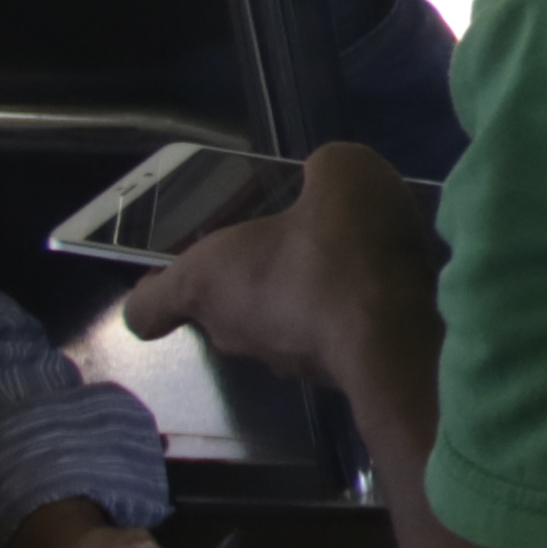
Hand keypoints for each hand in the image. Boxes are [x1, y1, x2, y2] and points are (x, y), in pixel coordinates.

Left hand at [121, 138, 437, 404]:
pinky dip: (340, 317)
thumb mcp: (341, 174)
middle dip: (246, 278)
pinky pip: (322, 339)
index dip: (153, 291)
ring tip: (343, 260)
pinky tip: (377, 286)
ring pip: (273, 325)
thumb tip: (326, 178)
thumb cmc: (341, 253)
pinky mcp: (330, 378)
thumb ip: (323, 169)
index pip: (144, 309)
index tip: (174, 270)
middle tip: (282, 241)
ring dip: (298, 297)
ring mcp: (282, 361)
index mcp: (206, 281)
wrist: (402, 339)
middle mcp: (232, 329)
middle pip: (217, 310)